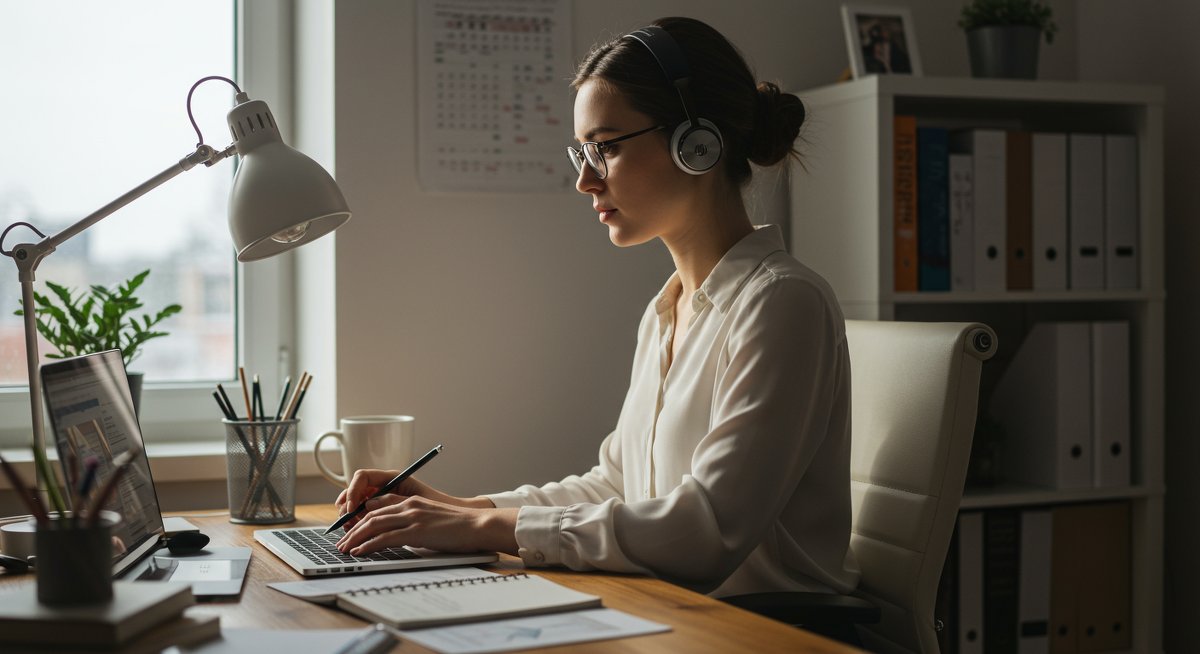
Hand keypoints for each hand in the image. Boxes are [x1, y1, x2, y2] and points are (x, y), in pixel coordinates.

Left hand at [334, 495, 517, 555]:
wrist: (478, 525)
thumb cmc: (459, 527)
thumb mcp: (432, 519)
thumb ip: (414, 523)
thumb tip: (401, 537)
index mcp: (412, 501)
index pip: (378, 506)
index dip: (361, 517)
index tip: (351, 530)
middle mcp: (409, 505)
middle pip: (370, 514)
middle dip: (352, 528)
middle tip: (342, 542)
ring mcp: (412, 517)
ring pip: (373, 524)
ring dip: (355, 537)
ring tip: (344, 549)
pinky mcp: (416, 530)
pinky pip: (384, 537)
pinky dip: (368, 544)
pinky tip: (359, 551)